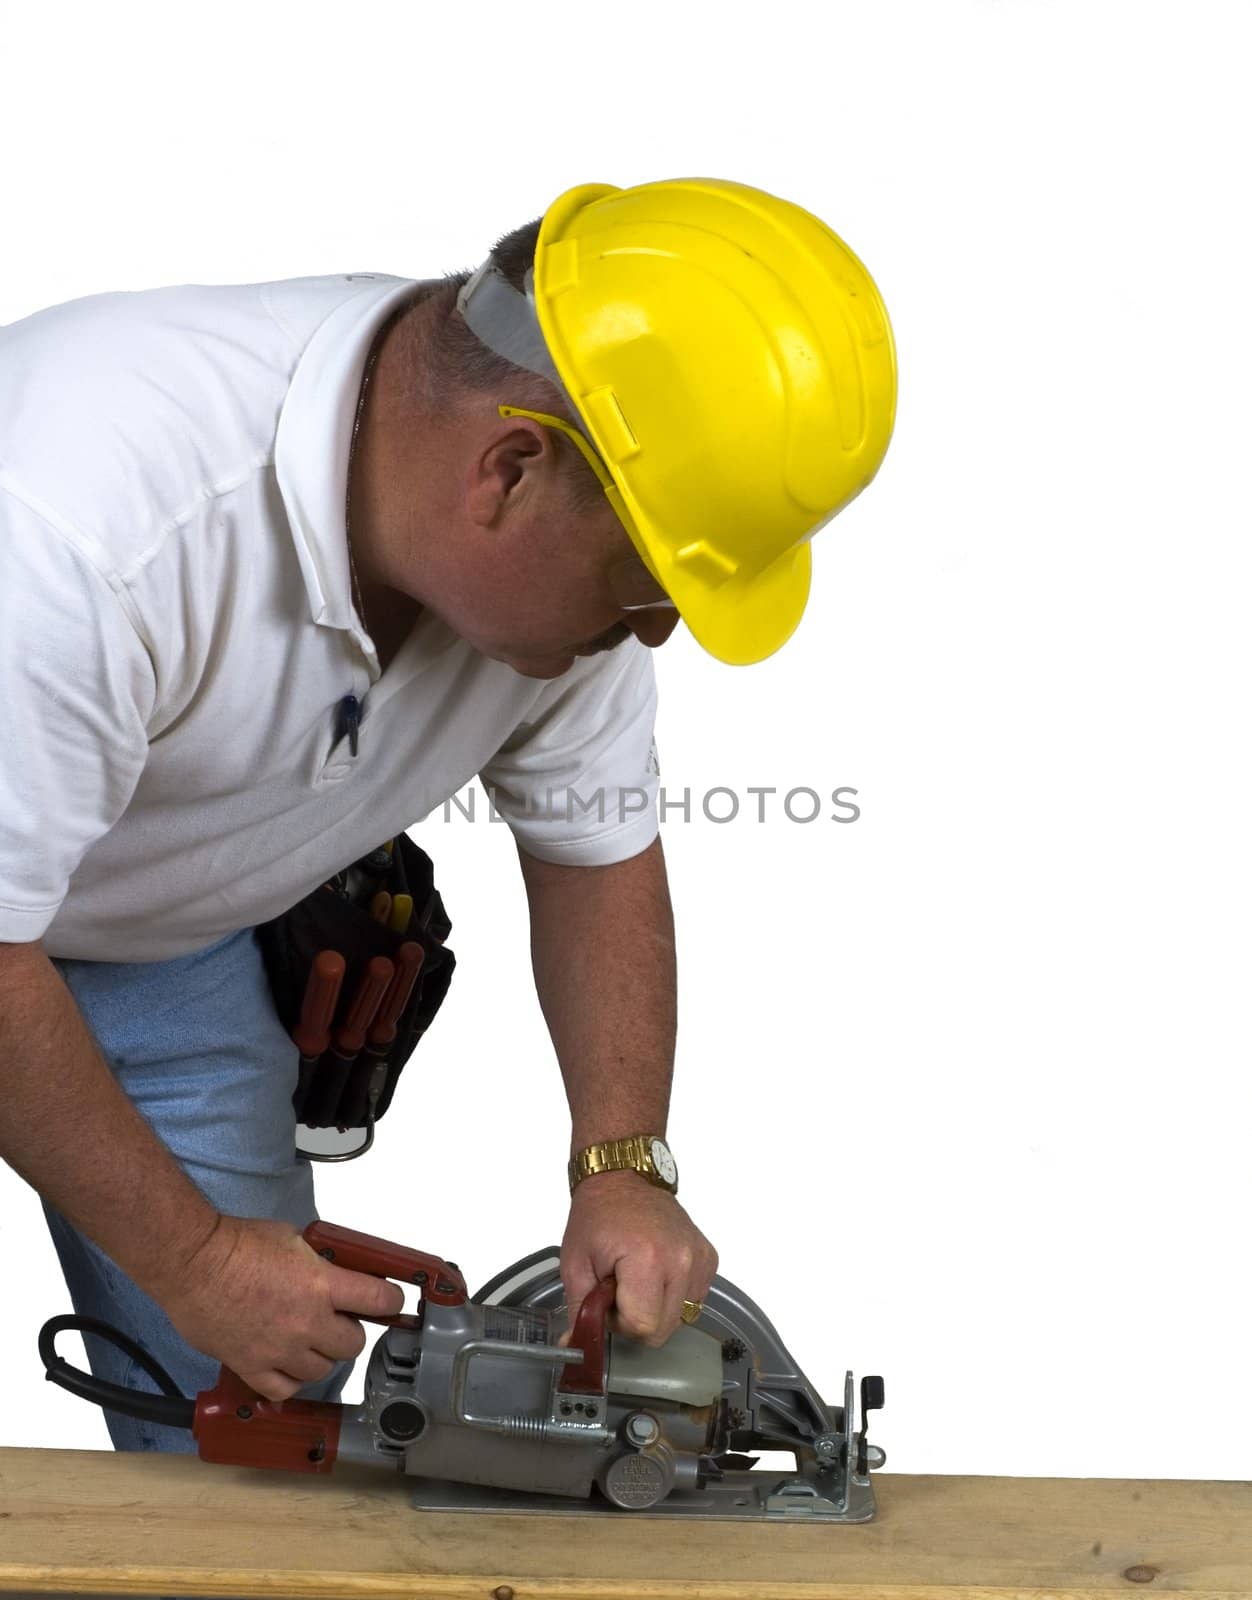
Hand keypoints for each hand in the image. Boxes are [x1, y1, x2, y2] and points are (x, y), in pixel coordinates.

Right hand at [162, 1214, 404, 1401]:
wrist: (194, 1263)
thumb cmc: (237, 1244)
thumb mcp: (294, 1238)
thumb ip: (320, 1263)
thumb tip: (333, 1273)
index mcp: (321, 1284)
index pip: (379, 1300)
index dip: (389, 1302)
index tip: (388, 1303)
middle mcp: (306, 1321)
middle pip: (353, 1344)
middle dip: (350, 1331)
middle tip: (338, 1320)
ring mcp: (279, 1348)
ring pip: (322, 1370)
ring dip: (321, 1356)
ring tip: (309, 1340)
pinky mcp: (252, 1366)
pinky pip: (284, 1389)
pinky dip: (290, 1381)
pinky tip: (287, 1365)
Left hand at [557, 1170, 717, 1349]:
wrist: (624, 1177)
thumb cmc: (597, 1215)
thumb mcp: (575, 1263)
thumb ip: (578, 1311)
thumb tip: (575, 1347)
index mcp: (647, 1260)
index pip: (643, 1327)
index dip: (620, 1323)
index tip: (608, 1299)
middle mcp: (681, 1260)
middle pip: (664, 1329)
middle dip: (638, 1318)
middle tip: (620, 1289)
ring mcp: (699, 1258)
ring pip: (681, 1317)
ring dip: (657, 1308)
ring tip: (638, 1277)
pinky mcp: (708, 1257)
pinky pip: (694, 1298)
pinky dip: (674, 1295)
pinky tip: (657, 1272)